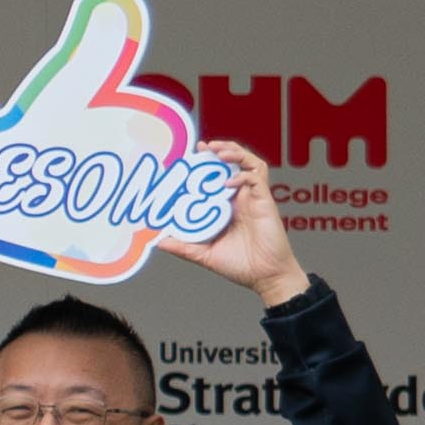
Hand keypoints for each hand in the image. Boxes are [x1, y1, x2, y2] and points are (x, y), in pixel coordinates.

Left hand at [163, 140, 309, 304]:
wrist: (266, 277)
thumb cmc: (241, 265)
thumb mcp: (203, 254)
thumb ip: (183, 246)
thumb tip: (157, 241)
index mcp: (228, 206)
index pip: (218, 176)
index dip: (208, 163)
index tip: (191, 155)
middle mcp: (242, 199)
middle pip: (236, 163)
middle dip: (221, 150)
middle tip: (203, 146)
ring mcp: (255, 199)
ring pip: (250, 164)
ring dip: (235, 154)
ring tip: (217, 152)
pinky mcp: (266, 203)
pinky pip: (257, 179)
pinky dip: (242, 176)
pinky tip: (227, 182)